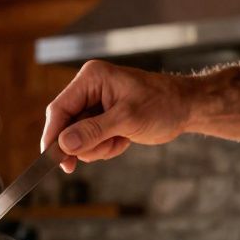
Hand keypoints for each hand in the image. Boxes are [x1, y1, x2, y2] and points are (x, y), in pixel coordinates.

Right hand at [42, 60, 191, 171]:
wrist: (187, 108)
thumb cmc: (163, 105)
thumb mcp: (128, 119)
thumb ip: (94, 131)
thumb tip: (64, 144)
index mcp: (91, 78)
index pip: (59, 109)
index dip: (53, 136)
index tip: (52, 161)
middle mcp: (89, 89)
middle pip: (66, 127)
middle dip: (85, 144)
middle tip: (108, 147)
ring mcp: (94, 105)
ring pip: (78, 139)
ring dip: (99, 147)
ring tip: (122, 139)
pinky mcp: (101, 119)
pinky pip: (90, 142)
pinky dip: (106, 148)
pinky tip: (124, 140)